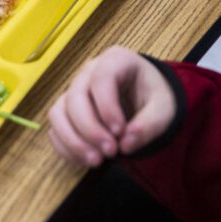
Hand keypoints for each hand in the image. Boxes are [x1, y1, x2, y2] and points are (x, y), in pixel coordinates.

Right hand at [48, 46, 176, 166]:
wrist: (146, 100)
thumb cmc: (154, 98)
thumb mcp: (164, 109)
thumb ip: (150, 125)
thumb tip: (126, 144)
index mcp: (116, 60)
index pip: (102, 79)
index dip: (107, 107)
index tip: (120, 132)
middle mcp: (89, 72)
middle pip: (75, 97)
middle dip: (90, 129)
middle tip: (111, 152)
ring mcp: (74, 90)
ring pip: (58, 113)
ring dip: (73, 140)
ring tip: (96, 161)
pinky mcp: (67, 111)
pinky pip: (56, 128)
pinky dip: (67, 147)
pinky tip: (87, 159)